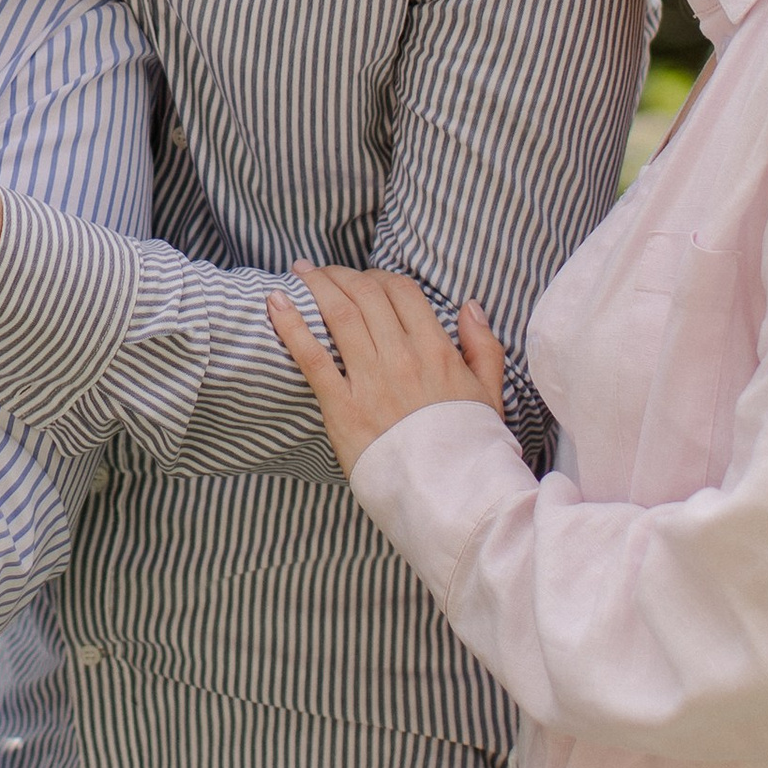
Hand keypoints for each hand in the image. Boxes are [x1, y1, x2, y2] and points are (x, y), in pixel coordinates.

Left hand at [266, 269, 508, 478]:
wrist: (449, 497)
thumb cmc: (468, 447)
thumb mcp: (490, 393)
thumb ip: (483, 346)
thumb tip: (470, 306)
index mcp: (436, 351)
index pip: (402, 292)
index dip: (379, 277)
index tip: (363, 279)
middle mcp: (402, 358)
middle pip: (365, 295)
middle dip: (340, 275)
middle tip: (321, 271)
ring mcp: (371, 381)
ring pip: (339, 315)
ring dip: (315, 287)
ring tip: (299, 274)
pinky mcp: (343, 407)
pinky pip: (312, 357)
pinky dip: (291, 325)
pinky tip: (277, 304)